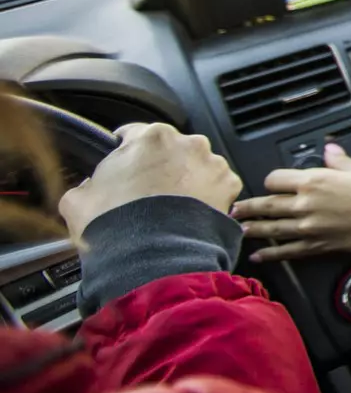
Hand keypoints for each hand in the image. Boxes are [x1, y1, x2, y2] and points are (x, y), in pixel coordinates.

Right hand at [59, 122, 241, 239]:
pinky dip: (206, 197)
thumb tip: (88, 187)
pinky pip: (217, 186)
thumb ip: (85, 185)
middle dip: (159, 168)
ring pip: (196, 166)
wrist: (154, 258)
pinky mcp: (229, 185)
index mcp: (150, 137)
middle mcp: (187, 142)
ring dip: (185, 181)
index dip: (125, 151)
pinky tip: (190, 215)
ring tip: (171, 208)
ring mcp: (212, 163)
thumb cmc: (115, 226)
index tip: (123, 165)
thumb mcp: (78, 201)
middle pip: (169, 150)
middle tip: (147, 194)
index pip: (133, 134)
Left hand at [232, 144, 350, 261]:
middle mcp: (308, 204)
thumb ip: (341, 163)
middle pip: (268, 204)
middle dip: (249, 207)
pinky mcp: (321, 247)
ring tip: (241, 229)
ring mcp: (312, 228)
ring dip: (254, 229)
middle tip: (236, 209)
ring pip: (272, 229)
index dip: (272, 180)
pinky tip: (260, 256)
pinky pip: (288, 251)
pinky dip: (271, 254)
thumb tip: (330, 151)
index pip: (278, 179)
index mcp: (317, 179)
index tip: (271, 183)